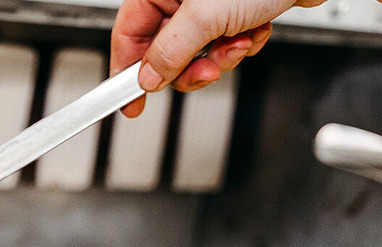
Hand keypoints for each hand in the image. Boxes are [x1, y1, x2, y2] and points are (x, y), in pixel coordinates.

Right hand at [110, 0, 322, 115]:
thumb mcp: (205, 16)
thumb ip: (170, 51)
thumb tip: (149, 79)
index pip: (128, 35)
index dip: (127, 73)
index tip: (131, 103)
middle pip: (165, 53)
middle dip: (190, 68)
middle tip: (206, 71)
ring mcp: (206, 7)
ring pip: (196, 55)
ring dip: (221, 58)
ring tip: (239, 41)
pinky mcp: (232, 14)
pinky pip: (223, 48)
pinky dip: (241, 47)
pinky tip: (254, 31)